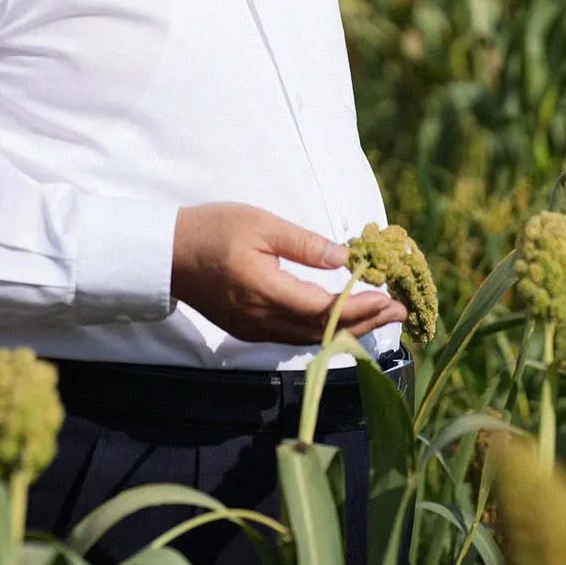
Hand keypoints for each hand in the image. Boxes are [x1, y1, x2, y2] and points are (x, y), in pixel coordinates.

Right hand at [171, 203, 406, 345]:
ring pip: (310, 339)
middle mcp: (262, 320)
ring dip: (347, 329)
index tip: (389, 299)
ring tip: (380, 316)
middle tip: (399, 310)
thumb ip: (305, 245)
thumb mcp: (261, 225)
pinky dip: (324, 331)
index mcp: (265, 291)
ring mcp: (254, 329)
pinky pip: (294, 337)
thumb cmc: (212, 230)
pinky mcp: (249, 330)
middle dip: (364, 322)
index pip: (324, 309)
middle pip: (322, 331)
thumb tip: (347, 257)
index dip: (359, 307)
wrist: (166, 254)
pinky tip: (341, 320)